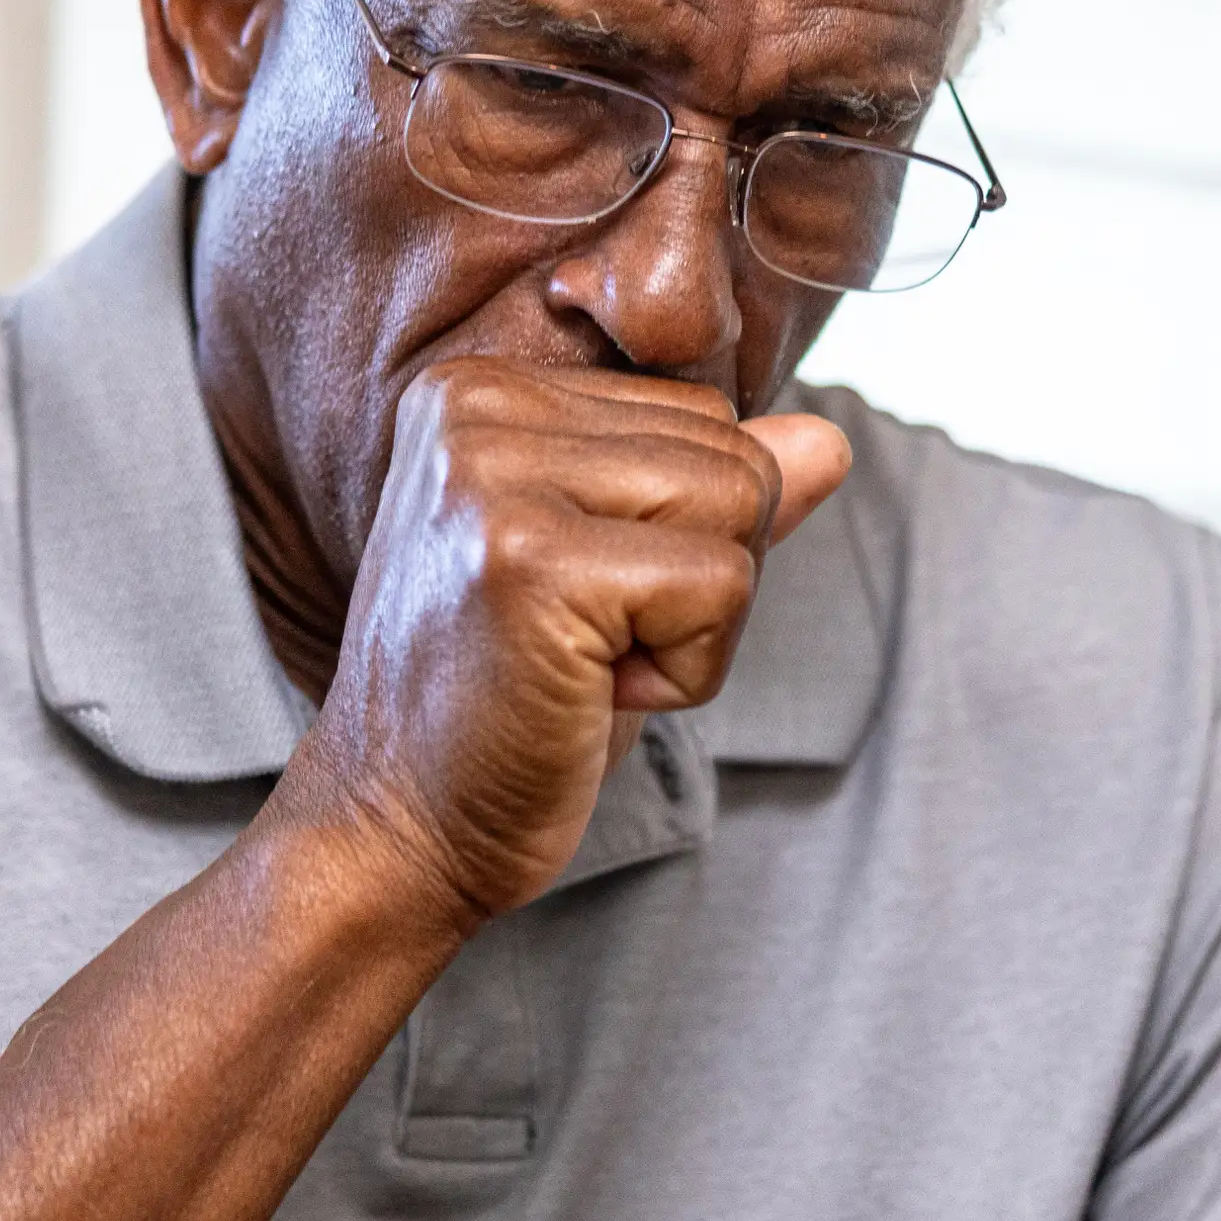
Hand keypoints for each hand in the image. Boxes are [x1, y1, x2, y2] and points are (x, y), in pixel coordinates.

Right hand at [276, 360, 850, 933]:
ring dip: (695, 627)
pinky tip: (584, 695)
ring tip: (580, 667)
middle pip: (732, 454)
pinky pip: (723, 584)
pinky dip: (687, 672)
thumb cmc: (507, 708)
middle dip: (699, 577)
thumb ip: (711, 496)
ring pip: (742, 507)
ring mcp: (494, 477)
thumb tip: (827, 442)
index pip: (700, 413)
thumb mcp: (615, 576)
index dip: (680, 535)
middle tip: (577, 647)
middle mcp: (475, 407)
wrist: (393, 830)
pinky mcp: (530, 561)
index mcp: (481, 391)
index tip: (574, 602)